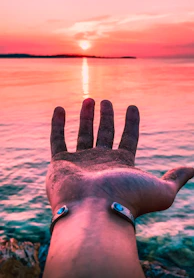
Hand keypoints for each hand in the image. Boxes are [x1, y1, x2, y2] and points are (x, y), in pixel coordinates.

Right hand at [46, 98, 193, 218]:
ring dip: (86, 116)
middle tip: (106, 101)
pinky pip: (57, 140)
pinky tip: (60, 109)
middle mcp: (101, 162)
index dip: (131, 122)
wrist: (96, 213)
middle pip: (105, 133)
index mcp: (122, 164)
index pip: (129, 137)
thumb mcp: (162, 189)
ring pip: (83, 134)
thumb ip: (176, 178)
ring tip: (89, 99)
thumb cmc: (129, 199)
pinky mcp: (60, 163)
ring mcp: (80, 162)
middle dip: (106, 117)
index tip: (132, 107)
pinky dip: (57, 125)